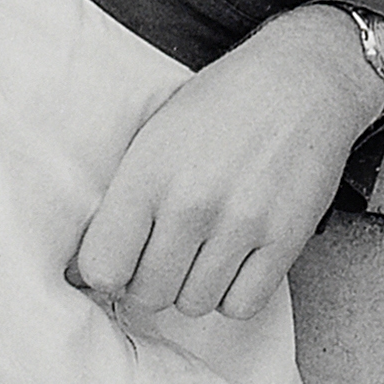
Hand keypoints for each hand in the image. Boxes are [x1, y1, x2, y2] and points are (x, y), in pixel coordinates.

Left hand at [69, 3, 383, 319]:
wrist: (302, 78)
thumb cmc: (222, 106)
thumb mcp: (154, 137)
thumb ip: (120, 201)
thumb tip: (81, 275)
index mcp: (148, 174)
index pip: (103, 268)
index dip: (108, 272)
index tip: (121, 260)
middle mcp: (193, 202)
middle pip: (149, 294)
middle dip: (152, 281)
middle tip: (167, 253)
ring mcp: (243, 223)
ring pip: (195, 304)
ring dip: (195, 287)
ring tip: (205, 250)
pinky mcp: (286, 237)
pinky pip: (243, 305)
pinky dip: (235, 293)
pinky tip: (237, 260)